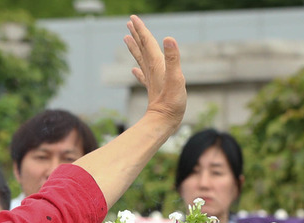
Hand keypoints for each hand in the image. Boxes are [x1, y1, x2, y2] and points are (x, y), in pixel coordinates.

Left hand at [123, 15, 185, 133]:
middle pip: (142, 48)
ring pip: (141, 59)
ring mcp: (151, 80)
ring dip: (135, 48)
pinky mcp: (153, 89)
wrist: (163, 123)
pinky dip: (138, 70)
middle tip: (129, 22)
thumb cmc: (171, 103)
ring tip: (126, 38)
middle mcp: (152, 70)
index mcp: (157, 64)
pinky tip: (134, 69)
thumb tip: (168, 38)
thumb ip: (173, 58)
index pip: (148, 42)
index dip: (141, 29)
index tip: (133, 18)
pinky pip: (143, 76)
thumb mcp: (177, 78)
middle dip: (136, 34)